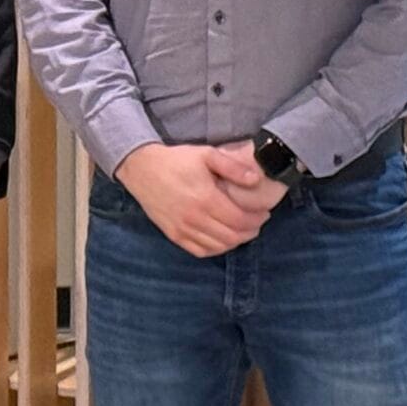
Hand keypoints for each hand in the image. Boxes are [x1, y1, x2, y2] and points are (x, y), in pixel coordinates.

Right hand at [116, 141, 285, 256]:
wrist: (142, 169)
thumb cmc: (176, 160)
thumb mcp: (206, 154)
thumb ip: (233, 168)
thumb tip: (256, 180)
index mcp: (205, 199)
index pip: (240, 219)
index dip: (257, 219)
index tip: (264, 213)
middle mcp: (194, 218)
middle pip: (232, 236)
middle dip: (250, 231)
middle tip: (257, 222)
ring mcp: (183, 229)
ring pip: (218, 246)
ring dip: (235, 241)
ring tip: (242, 230)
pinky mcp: (174, 235)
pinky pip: (200, 251)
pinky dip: (216, 249)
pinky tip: (222, 239)